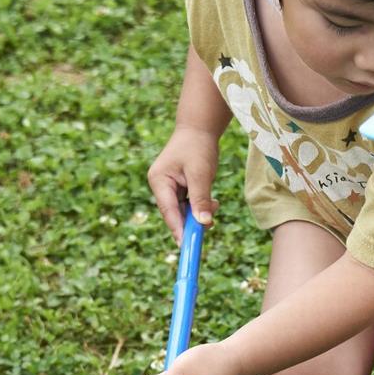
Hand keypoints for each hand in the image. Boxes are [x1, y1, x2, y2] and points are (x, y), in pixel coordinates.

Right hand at [147, 126, 219, 243]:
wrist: (200, 129)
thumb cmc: (198, 146)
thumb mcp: (200, 173)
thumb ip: (200, 199)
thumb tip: (203, 223)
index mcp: (159, 181)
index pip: (168, 211)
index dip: (178, 229)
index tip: (186, 245)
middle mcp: (161, 186)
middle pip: (175, 214)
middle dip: (192, 221)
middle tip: (209, 226)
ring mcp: (170, 187)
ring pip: (184, 211)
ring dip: (200, 213)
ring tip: (214, 204)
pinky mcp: (180, 188)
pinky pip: (190, 204)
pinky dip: (201, 206)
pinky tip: (213, 202)